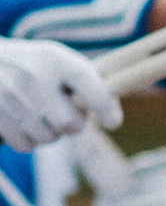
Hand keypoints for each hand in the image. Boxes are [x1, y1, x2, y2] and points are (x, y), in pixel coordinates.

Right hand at [0, 38, 120, 148]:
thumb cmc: (31, 64)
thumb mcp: (57, 59)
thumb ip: (85, 81)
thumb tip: (111, 115)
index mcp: (57, 60)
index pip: (91, 88)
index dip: (106, 108)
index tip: (112, 122)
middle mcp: (36, 78)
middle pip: (71, 123)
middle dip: (73, 124)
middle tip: (65, 113)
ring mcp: (13, 97)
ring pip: (49, 138)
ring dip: (50, 133)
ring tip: (41, 115)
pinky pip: (26, 145)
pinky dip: (30, 140)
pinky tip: (25, 123)